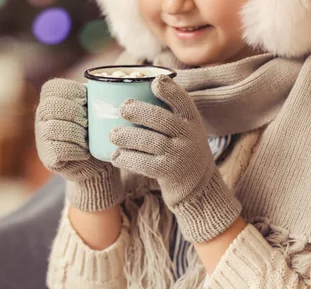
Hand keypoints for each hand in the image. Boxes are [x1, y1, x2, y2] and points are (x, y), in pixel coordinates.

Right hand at [36, 78, 123, 211]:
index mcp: (52, 98)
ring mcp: (41, 136)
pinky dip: (75, 151)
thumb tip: (120, 75)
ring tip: (88, 139)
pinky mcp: (47, 157)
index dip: (73, 93)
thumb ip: (102, 91)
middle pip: (51, 107)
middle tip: (89, 123)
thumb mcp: (100, 108)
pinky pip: (57, 150)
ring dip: (76, 133)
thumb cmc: (99, 130)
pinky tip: (84, 153)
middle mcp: (42, 115)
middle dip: (75, 114)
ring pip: (53, 128)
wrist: (98, 163)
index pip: (54, 87)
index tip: (88, 102)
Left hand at [110, 75, 240, 241]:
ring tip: (113, 134)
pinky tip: (115, 155)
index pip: (183, 101)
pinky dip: (127, 159)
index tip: (155, 82)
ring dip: (128, 136)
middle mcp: (188, 136)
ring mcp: (178, 155)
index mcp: (192, 120)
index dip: (170, 90)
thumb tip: (131, 86)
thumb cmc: (181, 147)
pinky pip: (144, 164)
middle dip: (140, 111)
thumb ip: (167, 110)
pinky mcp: (167, 173)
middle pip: (163, 120)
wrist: (197, 184)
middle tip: (122, 108)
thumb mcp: (184, 127)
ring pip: (150, 142)